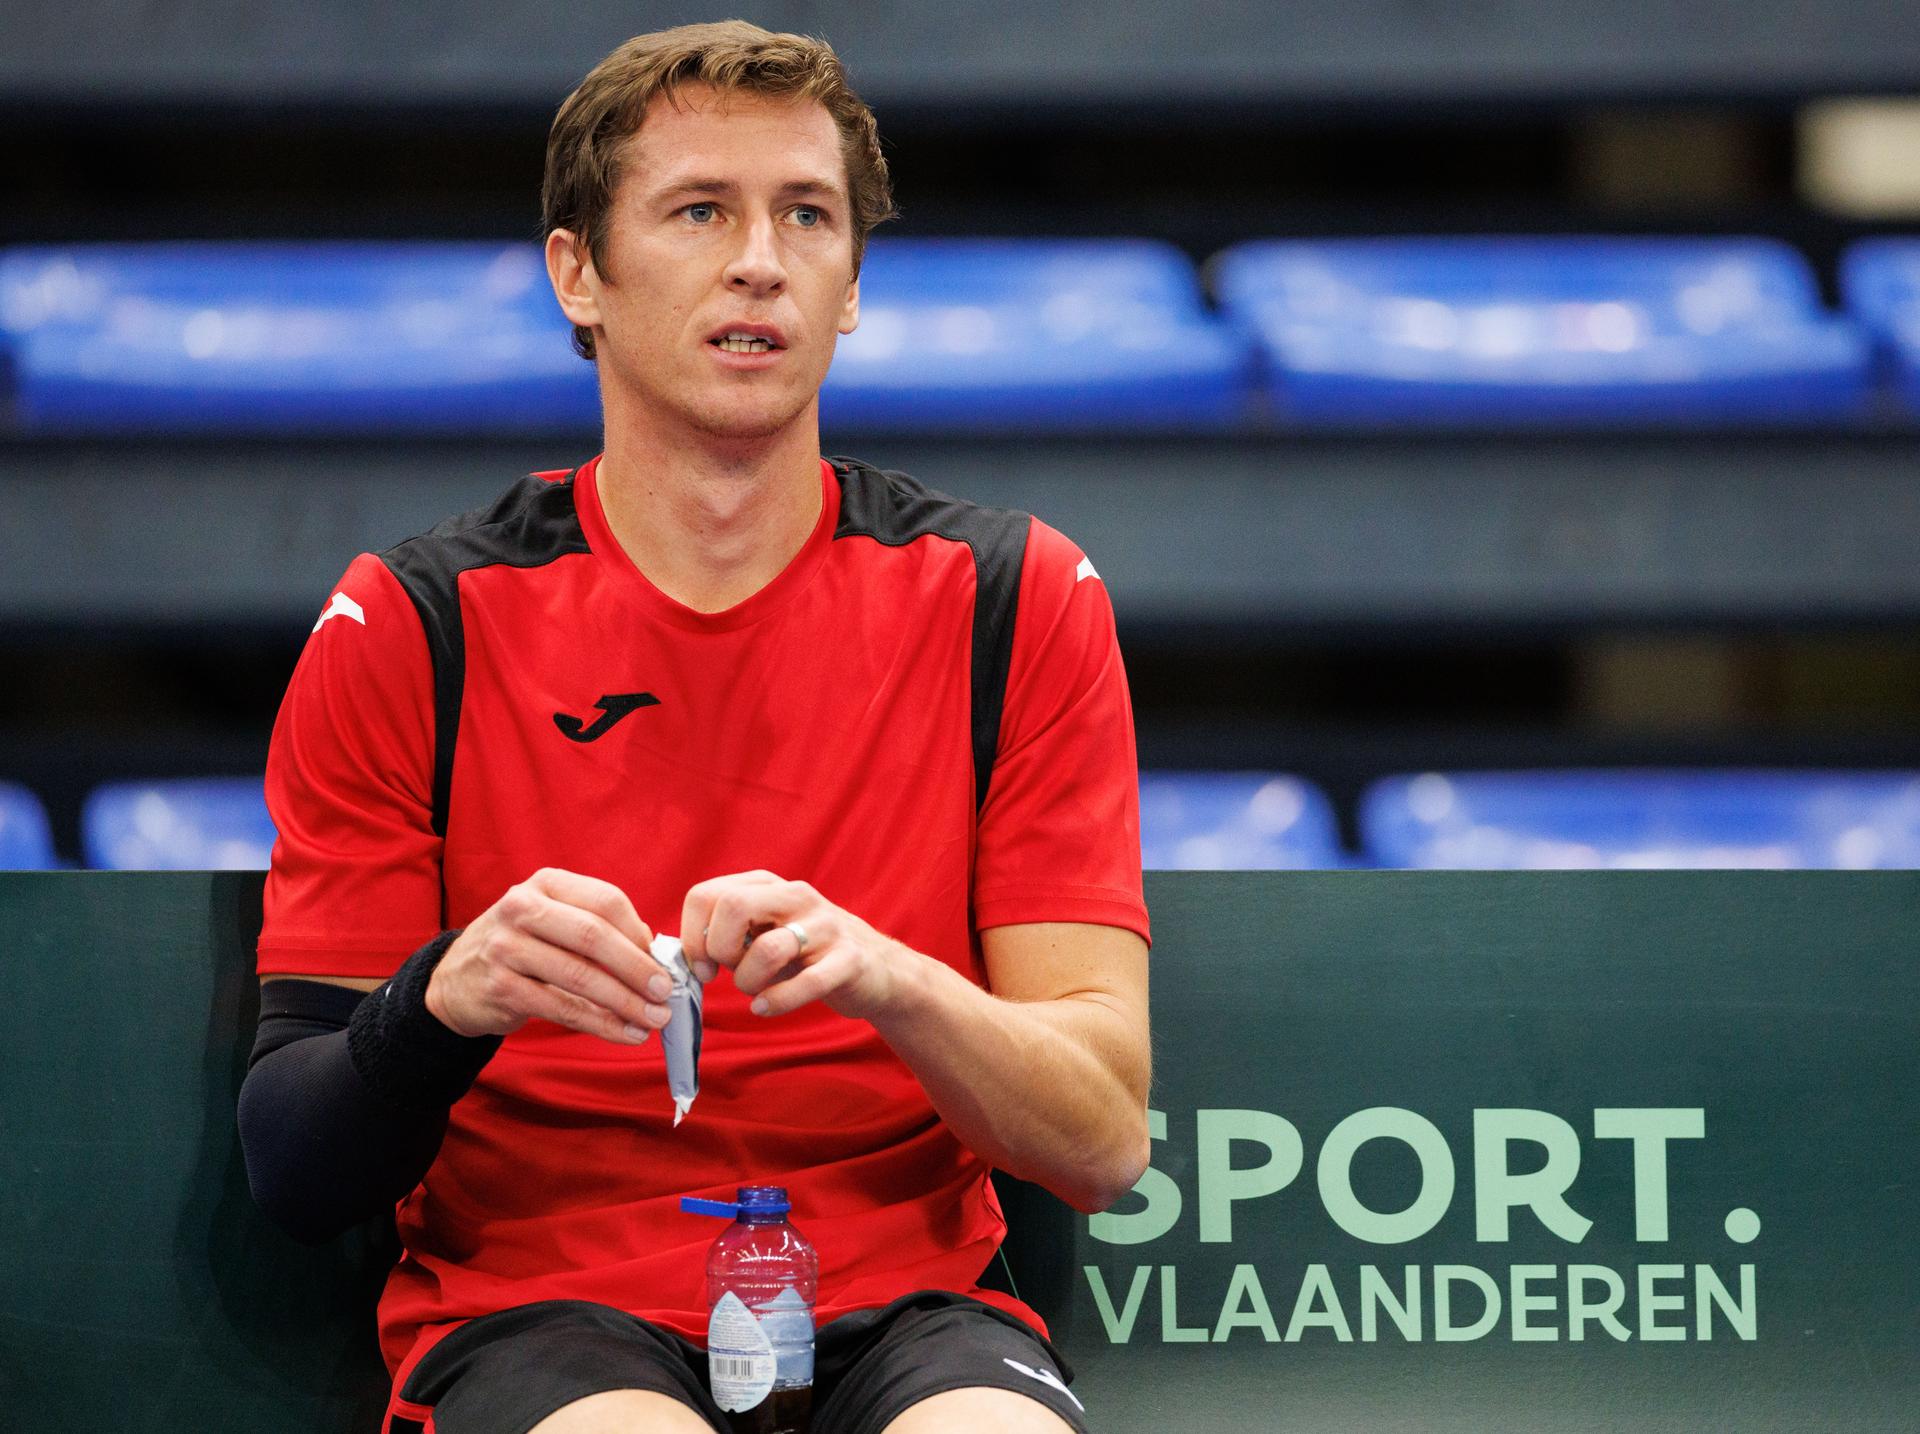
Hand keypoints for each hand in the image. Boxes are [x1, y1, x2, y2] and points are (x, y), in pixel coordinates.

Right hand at [425, 868, 671, 1043]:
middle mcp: (522, 908)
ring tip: (654, 1020)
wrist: (456, 980)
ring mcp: (506, 947)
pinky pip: (563, 1009)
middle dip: (637, 968)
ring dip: (625, 1002)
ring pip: (580, 977)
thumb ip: (597, 928)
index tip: (663, 960)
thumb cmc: (522, 947)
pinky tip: (626, 1033)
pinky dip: (601, 1024)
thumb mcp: (553, 922)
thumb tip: (653, 951)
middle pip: (594, 936)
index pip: (605, 900)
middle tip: (665, 993)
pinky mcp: (501, 987)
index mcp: (546, 884)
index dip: (639, 932)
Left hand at [681, 871, 906, 1022]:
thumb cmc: (806, 956)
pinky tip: (766, 1008)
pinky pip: (808, 982)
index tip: (702, 965)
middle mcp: (796, 897)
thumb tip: (680, 956)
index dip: (692, 935)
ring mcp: (826, 927)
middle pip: (734, 906)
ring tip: (755, 992)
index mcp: (767, 886)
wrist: (878, 971)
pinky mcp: (850, 960)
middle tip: (725, 974)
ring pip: (769, 948)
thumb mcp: (763, 934)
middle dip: (718, 950)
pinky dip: (779, 1002)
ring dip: (749, 981)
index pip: (706, 894)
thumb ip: (726, 935)